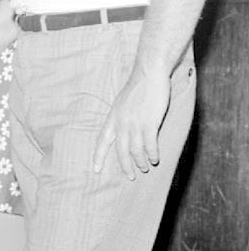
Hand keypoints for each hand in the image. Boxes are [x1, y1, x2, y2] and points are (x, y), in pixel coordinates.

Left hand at [93, 64, 169, 178]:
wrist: (149, 73)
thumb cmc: (139, 87)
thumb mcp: (123, 102)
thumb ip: (122, 116)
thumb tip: (125, 130)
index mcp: (113, 117)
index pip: (102, 140)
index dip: (98, 155)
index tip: (95, 169)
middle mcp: (121, 122)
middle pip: (120, 150)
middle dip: (125, 165)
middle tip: (130, 176)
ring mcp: (135, 123)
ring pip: (135, 150)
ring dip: (140, 162)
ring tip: (145, 168)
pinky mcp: (149, 122)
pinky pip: (150, 145)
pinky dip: (152, 154)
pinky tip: (155, 160)